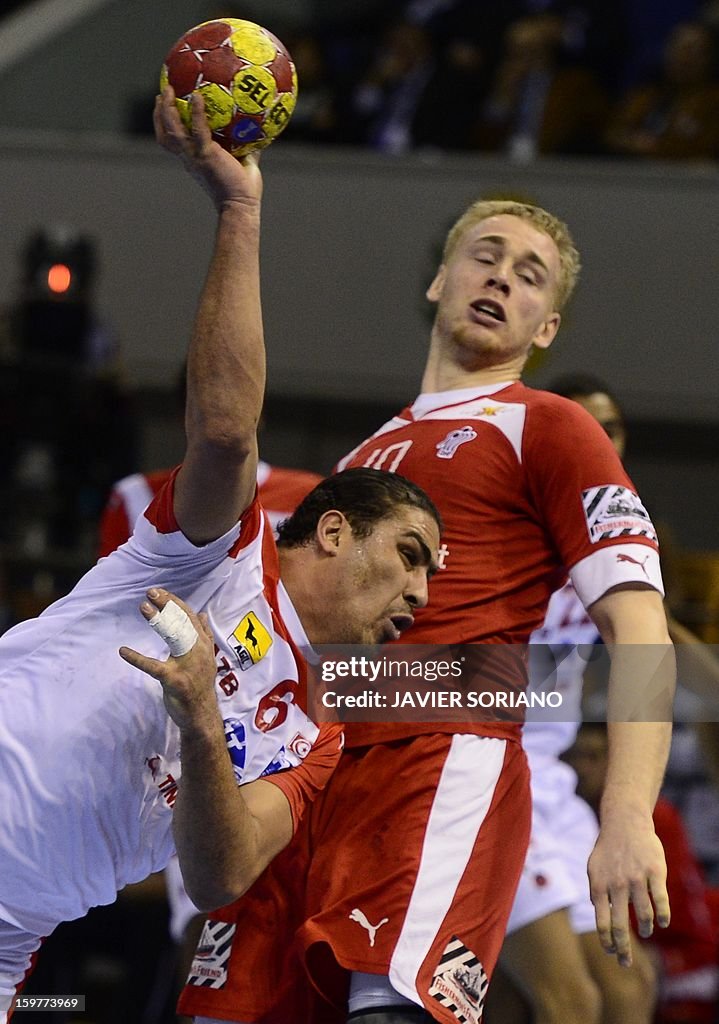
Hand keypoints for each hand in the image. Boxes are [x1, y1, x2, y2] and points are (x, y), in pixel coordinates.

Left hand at [120, 587, 218, 732]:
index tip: (159, 592)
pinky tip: (123, 651)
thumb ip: (204, 636)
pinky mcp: (174, 681)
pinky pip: (153, 667)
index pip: (190, 617)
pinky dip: (137, 658)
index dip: (175, 602)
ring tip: (144, 608)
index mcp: (204, 645)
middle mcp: (199, 652)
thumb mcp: (207, 658)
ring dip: (158, 621)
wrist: (202, 716)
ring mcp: (188, 666)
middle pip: (183, 622)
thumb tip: (202, 614)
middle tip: (151, 593)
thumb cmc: (200, 686)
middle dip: (167, 605)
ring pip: (173, 637)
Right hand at [154, 87, 262, 209]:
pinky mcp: (206, 156)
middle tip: (161, 94)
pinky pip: (198, 130)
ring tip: (168, 90)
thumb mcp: (244, 162)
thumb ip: (246, 145)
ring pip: (172, 130)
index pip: (173, 141)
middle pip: (164, 135)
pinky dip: (195, 113)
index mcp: (194, 160)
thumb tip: (258, 129)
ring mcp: (195, 157)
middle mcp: (189, 158)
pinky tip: (197, 96)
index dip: (166, 125)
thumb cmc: (244, 189)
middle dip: (159, 115)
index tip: (166, 106)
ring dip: (167, 110)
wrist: (241, 206)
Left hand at [588, 811, 669, 965]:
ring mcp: (637, 879)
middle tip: (625, 963)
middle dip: (624, 950)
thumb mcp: (593, 869)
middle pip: (621, 927)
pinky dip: (663, 916)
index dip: (607, 942)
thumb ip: (595, 892)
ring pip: (644, 915)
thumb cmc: (608, 849)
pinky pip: (661, 901)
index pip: (602, 923)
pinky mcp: (655, 872)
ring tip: (646, 932)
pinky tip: (662, 923)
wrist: (625, 822)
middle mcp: (617, 885)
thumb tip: (600, 916)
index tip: (611, 952)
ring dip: (646, 929)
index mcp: (599, 886)